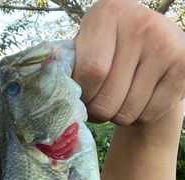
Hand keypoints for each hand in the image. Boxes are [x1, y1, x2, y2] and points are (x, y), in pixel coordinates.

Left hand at [72, 0, 184, 124]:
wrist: (157, 44)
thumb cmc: (111, 49)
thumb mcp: (88, 45)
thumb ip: (72, 66)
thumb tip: (56, 98)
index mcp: (109, 12)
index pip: (91, 71)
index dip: (82, 95)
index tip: (81, 97)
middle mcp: (140, 23)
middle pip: (107, 99)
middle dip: (98, 113)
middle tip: (99, 105)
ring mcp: (166, 45)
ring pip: (127, 113)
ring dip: (117, 117)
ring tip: (120, 99)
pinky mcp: (183, 68)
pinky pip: (148, 115)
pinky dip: (138, 118)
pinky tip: (140, 99)